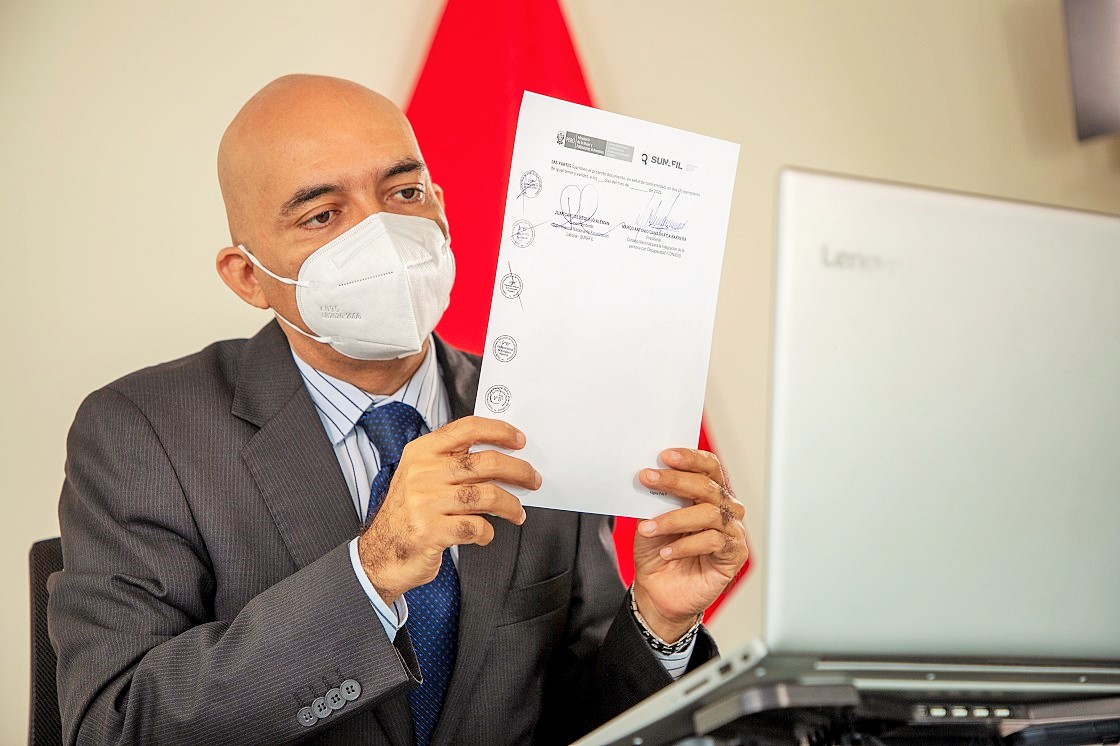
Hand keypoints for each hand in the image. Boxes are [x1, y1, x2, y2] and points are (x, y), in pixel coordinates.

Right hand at [357, 416, 540, 603]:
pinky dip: (488, 532)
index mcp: (422, 452)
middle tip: (532, 479)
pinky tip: (485, 533)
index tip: (520, 440)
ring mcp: (425, 503)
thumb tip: (501, 455)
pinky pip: (476, 527)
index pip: (467, 429)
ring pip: (487, 495)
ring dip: (510, 505)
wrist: (381, 554)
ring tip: (516, 512)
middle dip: (518, 471)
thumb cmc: (409, 513)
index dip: (499, 431)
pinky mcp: (431, 532)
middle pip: (485, 462)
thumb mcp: (421, 476)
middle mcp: (422, 474)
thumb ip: (452, 462)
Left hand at [632, 448, 747, 641]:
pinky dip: (686, 545)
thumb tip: (650, 475)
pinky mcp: (734, 554)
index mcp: (708, 493)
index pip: (708, 466)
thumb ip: (656, 498)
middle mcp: (725, 508)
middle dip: (675, 480)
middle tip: (647, 478)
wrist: (658, 590)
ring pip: (708, 513)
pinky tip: (667, 552)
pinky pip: (713, 541)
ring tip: (648, 528)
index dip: (689, 458)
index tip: (664, 455)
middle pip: (707, 486)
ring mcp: (732, 531)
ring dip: (673, 519)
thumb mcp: (651, 518)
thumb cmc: (658, 551)